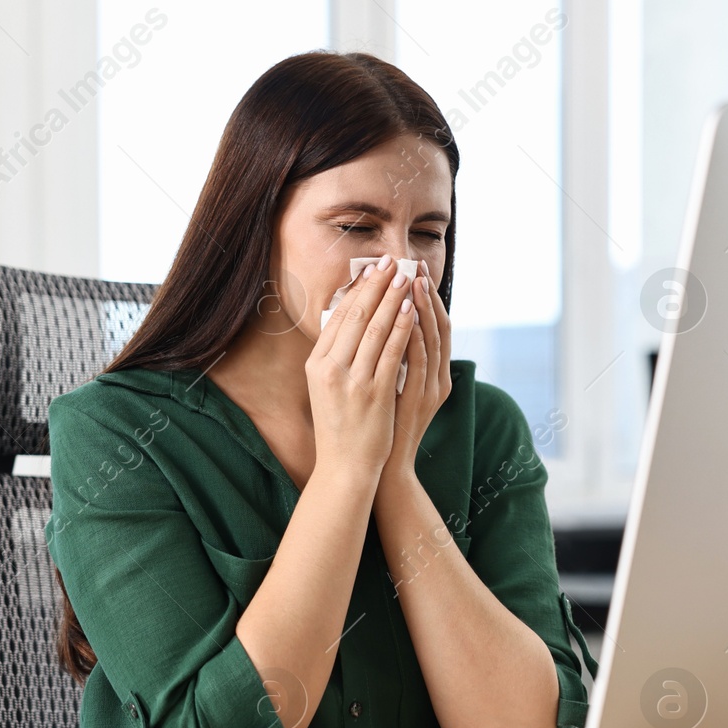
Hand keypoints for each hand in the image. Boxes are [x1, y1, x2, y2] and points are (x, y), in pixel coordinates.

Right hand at [305, 254, 417, 485]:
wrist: (345, 467)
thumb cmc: (340, 427)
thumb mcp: (327, 388)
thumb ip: (337, 357)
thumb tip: (351, 322)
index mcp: (316, 365)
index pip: (338, 317)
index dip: (357, 290)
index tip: (372, 269)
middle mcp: (330, 369)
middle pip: (356, 316)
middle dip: (377, 285)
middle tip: (392, 261)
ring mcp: (352, 381)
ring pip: (375, 328)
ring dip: (393, 298)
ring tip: (406, 276)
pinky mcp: (373, 394)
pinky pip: (392, 351)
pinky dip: (402, 326)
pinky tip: (411, 308)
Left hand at [379, 272, 452, 495]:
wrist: (378, 469)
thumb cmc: (379, 427)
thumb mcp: (388, 387)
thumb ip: (391, 359)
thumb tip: (377, 326)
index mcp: (434, 375)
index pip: (435, 326)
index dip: (426, 298)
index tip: (412, 271)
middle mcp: (438, 380)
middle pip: (438, 328)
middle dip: (424, 296)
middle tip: (412, 267)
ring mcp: (429, 391)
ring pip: (430, 341)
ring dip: (420, 310)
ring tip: (408, 282)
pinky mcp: (416, 401)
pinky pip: (416, 362)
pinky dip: (410, 338)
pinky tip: (402, 317)